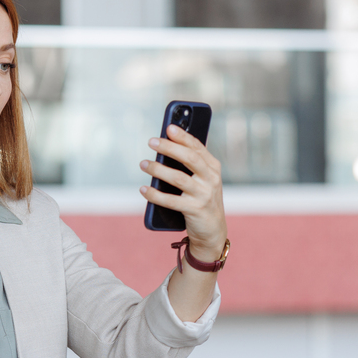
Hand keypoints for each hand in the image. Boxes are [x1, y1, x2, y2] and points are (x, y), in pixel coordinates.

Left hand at [140, 125, 227, 262]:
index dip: (183, 136)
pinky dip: (155, 195)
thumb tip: (165, 146)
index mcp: (213, 167)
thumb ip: (190, 164)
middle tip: (151, 142)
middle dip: (169, 148)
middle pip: (189, 158)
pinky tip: (143, 189)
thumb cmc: (202, 199)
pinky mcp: (195, 210)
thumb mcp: (202, 179)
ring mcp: (204, 195)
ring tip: (143, 164)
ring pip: (178, 178)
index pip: (197, 147)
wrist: (212, 231)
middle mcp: (211, 179)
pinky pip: (171, 201)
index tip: (168, 127)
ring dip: (158, 170)